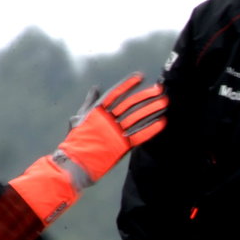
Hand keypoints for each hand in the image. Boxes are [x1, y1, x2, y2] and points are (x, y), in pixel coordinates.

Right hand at [9, 73, 168, 223]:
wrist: (76, 162)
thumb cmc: (77, 139)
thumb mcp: (80, 117)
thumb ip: (90, 103)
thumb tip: (95, 88)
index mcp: (97, 111)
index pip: (115, 94)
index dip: (127, 84)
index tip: (139, 76)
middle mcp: (107, 120)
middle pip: (130, 104)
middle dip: (145, 96)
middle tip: (159, 89)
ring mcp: (115, 132)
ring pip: (137, 117)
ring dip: (152, 109)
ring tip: (164, 102)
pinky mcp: (122, 146)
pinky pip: (140, 135)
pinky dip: (151, 128)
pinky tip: (162, 121)